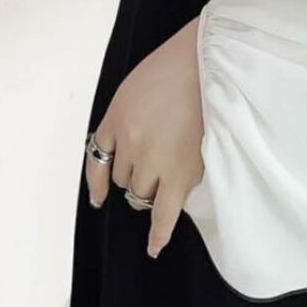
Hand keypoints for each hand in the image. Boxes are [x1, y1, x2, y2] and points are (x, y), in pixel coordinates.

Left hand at [84, 15, 204, 258]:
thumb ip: (124, 122)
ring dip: (152, 189)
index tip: (98, 198)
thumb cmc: (176, 69)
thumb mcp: (135, 89)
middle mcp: (130, 142)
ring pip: (141, 194)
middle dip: (135, 174)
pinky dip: (158, 232)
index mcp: (116, 117)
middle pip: (122, 178)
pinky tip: (154, 245)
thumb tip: (124, 158)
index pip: (96, 159)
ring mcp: (155, 159)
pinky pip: (164, 214)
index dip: (97, 182)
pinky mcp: (182, 173)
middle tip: (160, 158)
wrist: (210, 61)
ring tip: (175, 170)